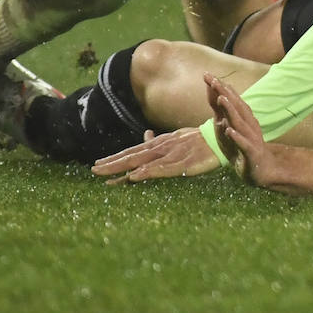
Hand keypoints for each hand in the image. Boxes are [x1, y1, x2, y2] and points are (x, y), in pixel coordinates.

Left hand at [90, 126, 218, 183]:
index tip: (98, 165)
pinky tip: (135, 176)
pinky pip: (160, 169)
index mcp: (159, 144)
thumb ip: (159, 140)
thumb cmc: (197, 140)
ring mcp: (169, 155)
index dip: (115, 158)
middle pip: (132, 156)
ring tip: (105, 174)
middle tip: (93, 170)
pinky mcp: (180, 163)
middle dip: (112, 163)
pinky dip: (146, 172)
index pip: (133, 152)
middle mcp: (160, 148)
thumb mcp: (176, 138)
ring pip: (141, 162)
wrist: (218, 138)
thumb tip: (145, 135)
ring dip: (122, 167)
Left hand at [205, 73, 281, 187]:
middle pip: (236, 106)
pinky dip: (236, 136)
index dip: (220, 87)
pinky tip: (228, 131)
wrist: (262, 171)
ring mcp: (251, 137)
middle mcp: (249, 124)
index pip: (231, 99)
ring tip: (221, 99)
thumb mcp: (230, 131)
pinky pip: (244, 143)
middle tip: (213, 80)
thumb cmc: (243, 149)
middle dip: (224, 92)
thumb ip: (223, 115)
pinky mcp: (252, 152)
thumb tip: (215, 97)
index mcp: (244, 118)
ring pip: (240, 122)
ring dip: (230, 110)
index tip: (207, 75)